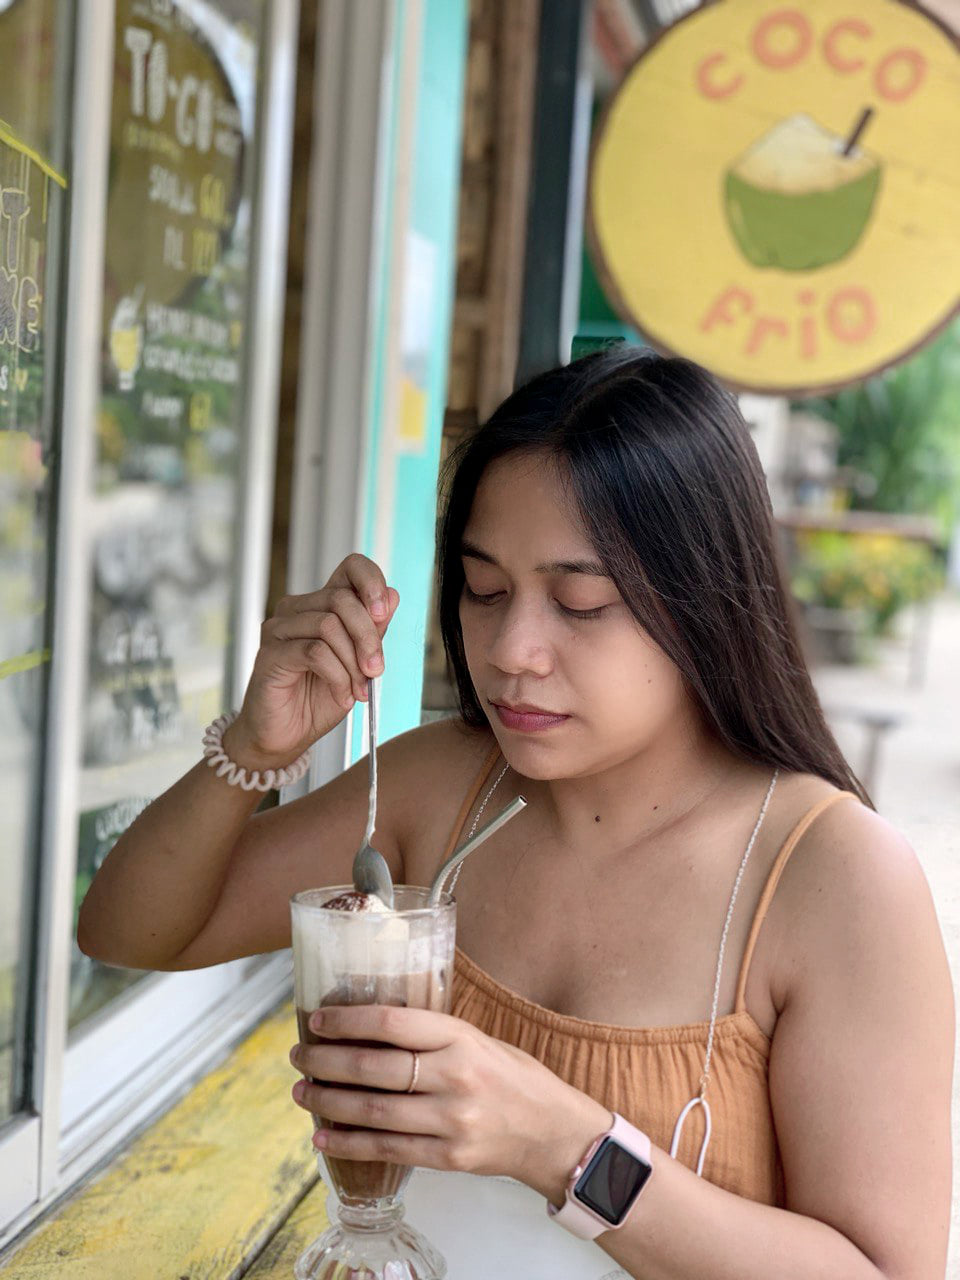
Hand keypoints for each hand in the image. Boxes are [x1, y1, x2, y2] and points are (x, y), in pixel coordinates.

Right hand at [226, 554, 399, 768]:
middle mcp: (298, 609)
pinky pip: (314, 653)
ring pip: (328, 625)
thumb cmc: (318, 699)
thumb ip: (372, 632)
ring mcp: (280, 629)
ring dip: (352, 662)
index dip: (372, 581)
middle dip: (368, 637)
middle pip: (342, 599)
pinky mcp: (270, 654)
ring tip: (359, 690)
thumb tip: (393, 595)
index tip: (384, 614)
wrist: (286, 737)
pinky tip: (343, 696)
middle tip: (376, 671)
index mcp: (322, 605)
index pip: (350, 567)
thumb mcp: (357, 664)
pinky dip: (337, 677)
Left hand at [289, 1005, 611, 1197]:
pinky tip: (324, 1136)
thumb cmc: (511, 1076)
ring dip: (329, 1102)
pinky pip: (388, 1149)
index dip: (349, 1021)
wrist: (552, 1131)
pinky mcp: (449, 1157)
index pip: (393, 1023)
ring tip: (302, 1092)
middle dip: (327, 1062)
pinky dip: (350, 1144)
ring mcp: (451, 1120)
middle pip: (375, 1068)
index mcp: (460, 1038)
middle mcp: (455, 1077)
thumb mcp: (476, 1039)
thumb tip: (366, 1024)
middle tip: (299, 1056)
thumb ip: (430, 1034)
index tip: (319, 1020)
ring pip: (374, 1111)